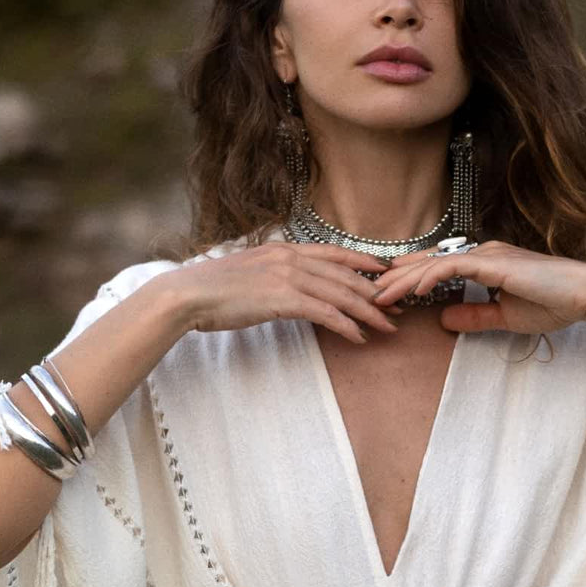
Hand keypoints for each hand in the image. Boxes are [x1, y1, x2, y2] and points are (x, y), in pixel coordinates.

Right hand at [177, 242, 404, 344]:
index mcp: (283, 249)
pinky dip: (346, 325)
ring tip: (387, 327)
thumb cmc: (212, 290)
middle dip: (375, 292)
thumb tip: (284, 287)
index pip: (334, 253)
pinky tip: (359, 337)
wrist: (189, 295)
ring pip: (341, 294)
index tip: (385, 272)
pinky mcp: (284, 298)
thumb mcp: (248, 273)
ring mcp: (288, 276)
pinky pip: (325, 313)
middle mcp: (290, 258)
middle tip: (397, 307)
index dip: (363, 263)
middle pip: (345, 275)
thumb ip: (271, 275)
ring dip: (369, 312)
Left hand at [368, 239, 585, 336]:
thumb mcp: (504, 316)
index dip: (411, 278)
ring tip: (379, 293)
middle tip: (369, 292)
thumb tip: (443, 319)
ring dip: (404, 279)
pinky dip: (429, 278)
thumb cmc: (553, 304)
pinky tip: (411, 290)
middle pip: (429, 263)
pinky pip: (453, 268)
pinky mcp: (494, 262)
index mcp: (485, 262)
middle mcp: (482, 253)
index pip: (438, 268)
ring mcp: (487, 254)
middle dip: (397, 278)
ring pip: (434, 264)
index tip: (387, 292)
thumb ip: (474, 316)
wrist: (585, 295)